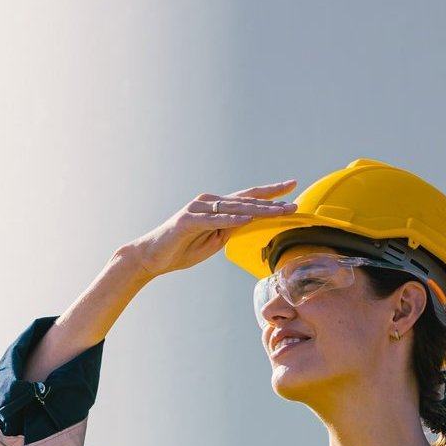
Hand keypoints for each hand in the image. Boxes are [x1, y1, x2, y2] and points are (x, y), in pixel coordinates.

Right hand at [123, 179, 298, 278]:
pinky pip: (213, 220)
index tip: (291, 187)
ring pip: (234, 208)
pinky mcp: (187, 221)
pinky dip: (231, 220)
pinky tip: (247, 219)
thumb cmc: (181, 250)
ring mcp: (197, 210)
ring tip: (279, 211)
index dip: (270, 193)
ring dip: (258, 210)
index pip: (247, 198)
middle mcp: (208, 203)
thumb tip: (249, 223)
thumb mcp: (213, 241)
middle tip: (294, 201)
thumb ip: (230, 230)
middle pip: (245, 200)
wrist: (151, 257)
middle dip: (272, 201)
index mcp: (216, 207)